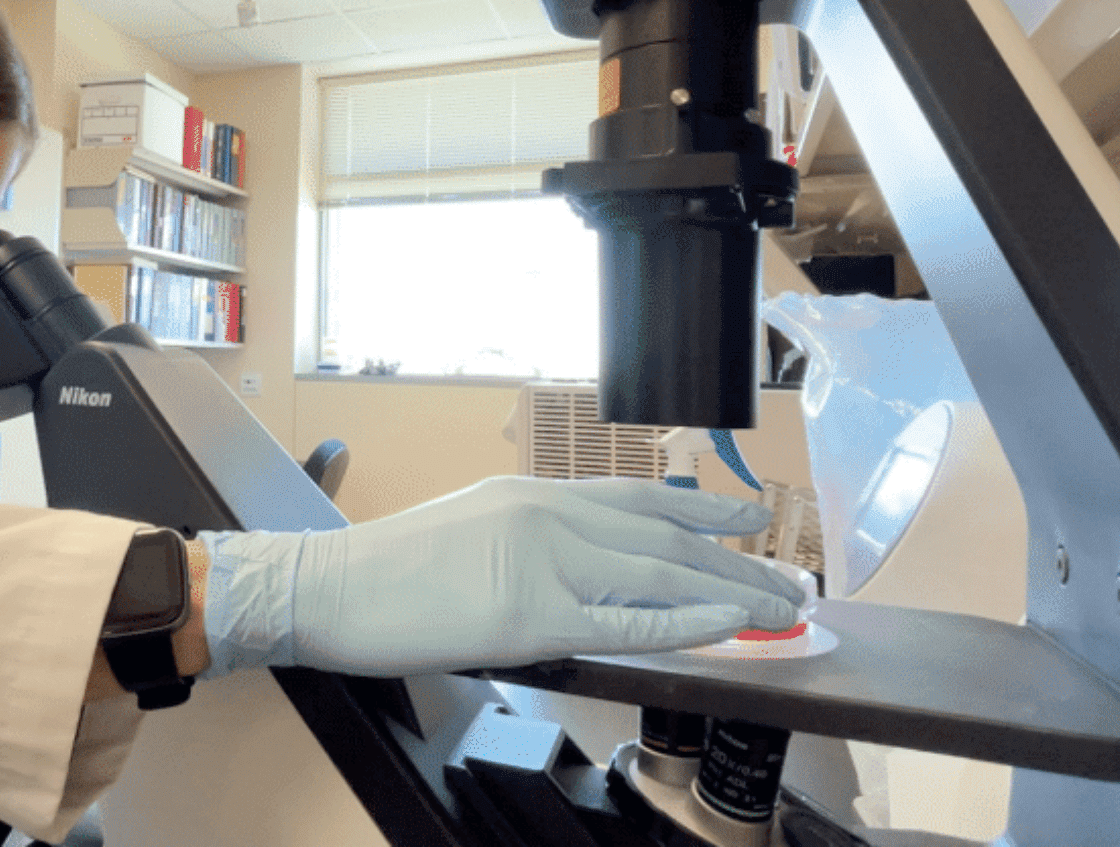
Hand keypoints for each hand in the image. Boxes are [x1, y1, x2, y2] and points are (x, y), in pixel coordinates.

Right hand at [197, 476, 804, 677]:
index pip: (638, 498)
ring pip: (662, 574)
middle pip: (667, 533)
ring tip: (782, 606)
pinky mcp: (532, 614)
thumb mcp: (472, 531)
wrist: (329, 586)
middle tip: (789, 575)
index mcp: (533, 494)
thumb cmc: (387, 570)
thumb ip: (532, 541)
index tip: (747, 517)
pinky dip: (686, 623)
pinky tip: (728, 625)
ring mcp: (544, 561)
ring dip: (733, 589)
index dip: (702, 508)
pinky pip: (626, 622)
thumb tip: (582, 569)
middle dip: (737, 555)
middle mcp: (548, 513)